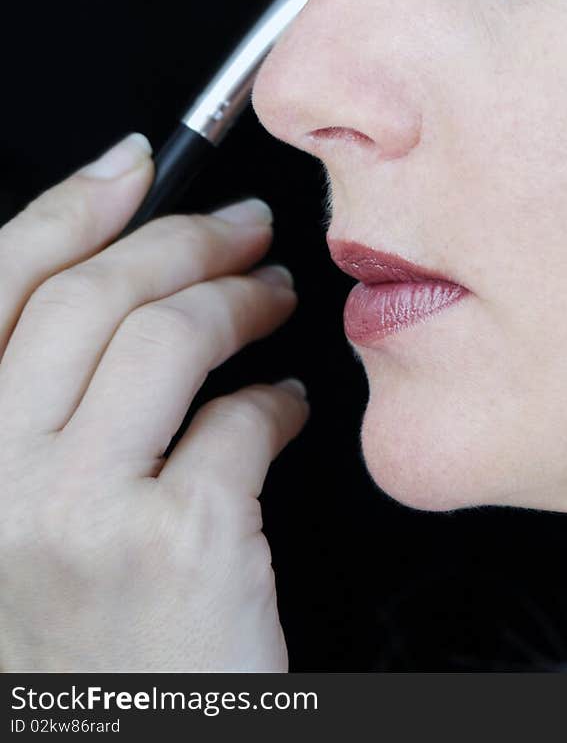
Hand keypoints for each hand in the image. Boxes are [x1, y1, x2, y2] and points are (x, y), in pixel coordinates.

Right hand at [0, 133, 308, 672]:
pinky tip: (287, 410)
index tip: (132, 165)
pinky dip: (279, 399)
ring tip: (276, 296)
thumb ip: (47, 412)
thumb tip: (118, 280)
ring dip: (240, 297)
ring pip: (167, 334)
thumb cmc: (90, 654)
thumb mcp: (22, 524)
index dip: (69, 207)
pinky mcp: (176, 544)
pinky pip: (242, 418)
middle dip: (183, 237)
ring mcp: (78, 514)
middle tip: (244, 228)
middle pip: (91, 295)